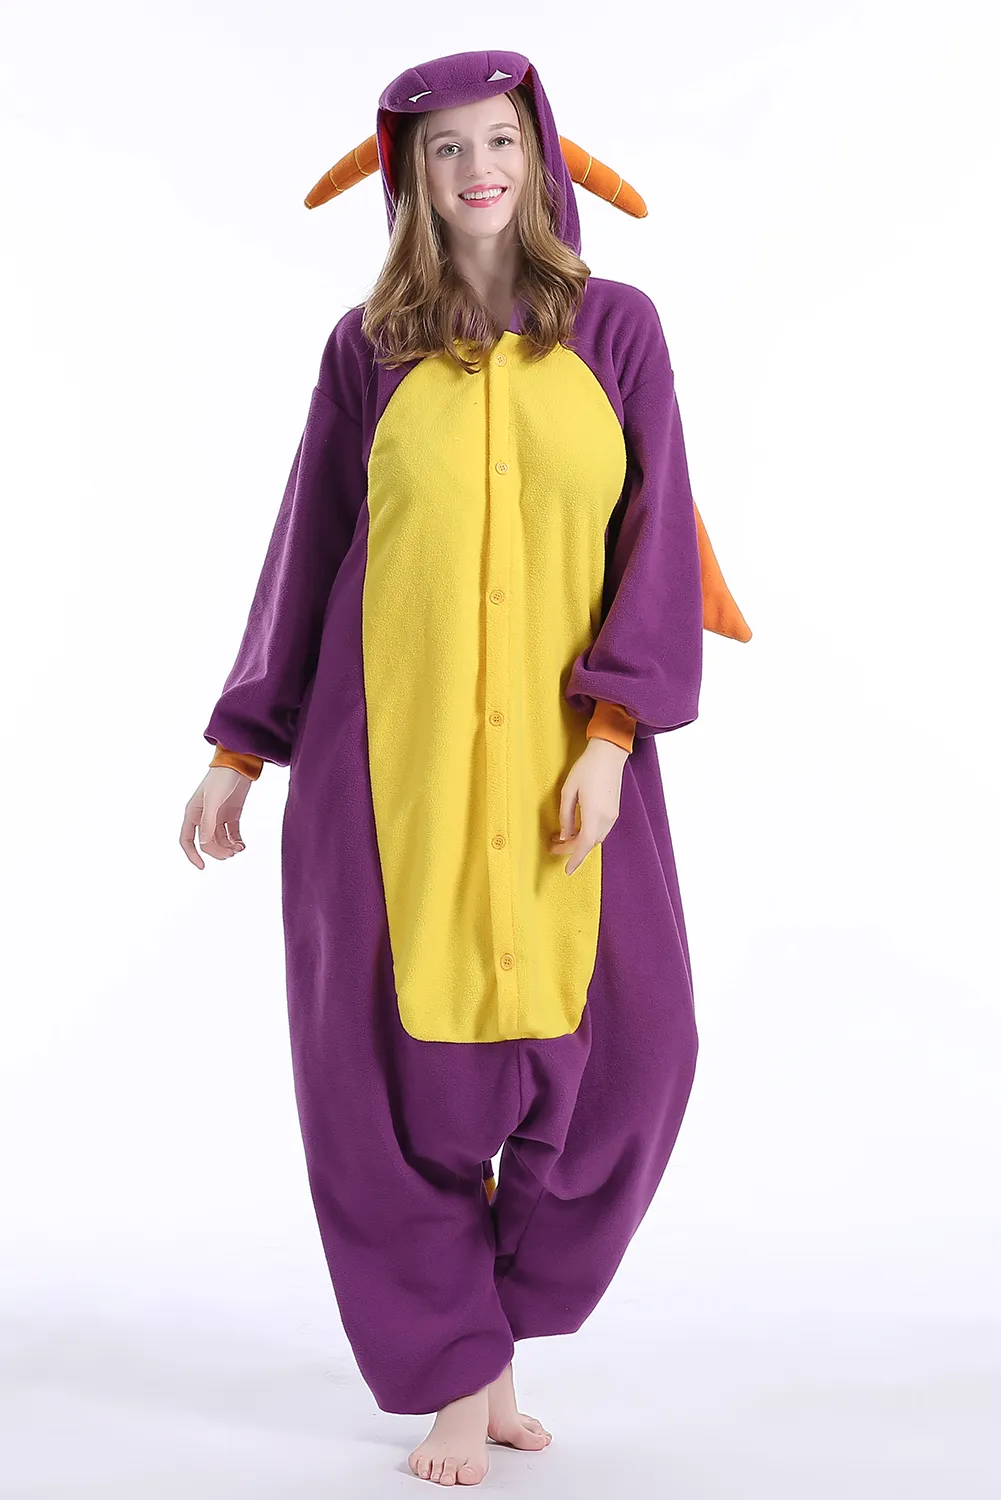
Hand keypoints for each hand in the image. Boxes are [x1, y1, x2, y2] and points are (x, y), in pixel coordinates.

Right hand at [179, 767, 252, 869]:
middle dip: (217, 851)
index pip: (187, 839)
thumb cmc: (222, 778)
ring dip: (228, 847)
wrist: (240, 763)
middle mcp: (204, 816)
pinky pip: (232, 833)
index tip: (202, 867)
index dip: (192, 854)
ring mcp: (218, 815)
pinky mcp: (232, 813)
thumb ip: (209, 822)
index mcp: (193, 812)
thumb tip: (205, 845)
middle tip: (231, 853)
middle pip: (207, 843)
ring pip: (220, 840)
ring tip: (239, 848)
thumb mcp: (214, 800)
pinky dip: (236, 841)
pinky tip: (242, 844)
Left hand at [549, 737, 628, 874]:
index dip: (575, 859)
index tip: (567, 870)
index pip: (585, 844)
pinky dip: (587, 834)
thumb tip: (565, 836)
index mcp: (594, 813)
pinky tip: (575, 829)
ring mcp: (613, 814)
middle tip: (552, 846)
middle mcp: (607, 817)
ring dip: (580, 841)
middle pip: (590, 843)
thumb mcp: (569, 791)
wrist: (609, 753)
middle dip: (571, 849)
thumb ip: (566, 815)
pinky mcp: (614, 810)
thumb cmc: (587, 768)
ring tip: (561, 837)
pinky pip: (600, 830)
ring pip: (596, 838)